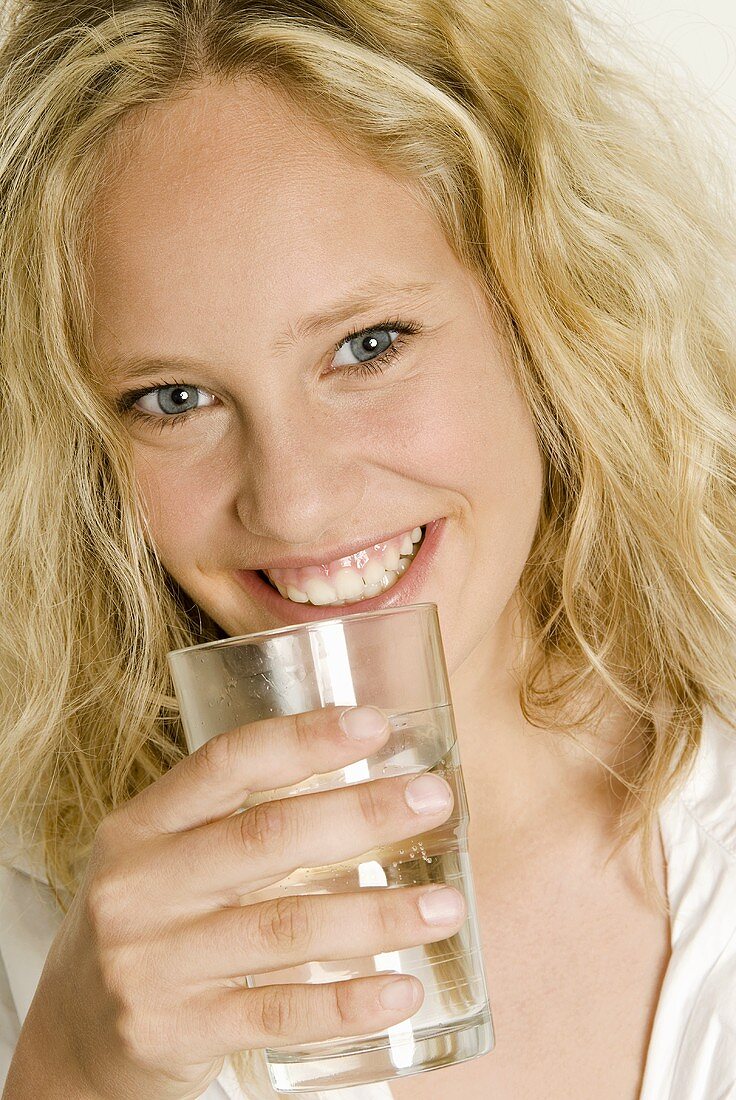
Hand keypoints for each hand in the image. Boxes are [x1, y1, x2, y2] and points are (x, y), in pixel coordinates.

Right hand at [5, 705, 460, 1099]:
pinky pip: (278, 1013)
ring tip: (446, 907)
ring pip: (285, 927)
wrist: (77, 1035)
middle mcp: (141, 887)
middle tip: (433, 800)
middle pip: (266, 837)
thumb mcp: (164, 858)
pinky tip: (402, 989)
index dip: (303, 739)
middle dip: (361, 813)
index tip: (375, 725)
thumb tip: (367, 787)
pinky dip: (348, 1003)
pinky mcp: (175, 1031)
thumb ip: (237, 823)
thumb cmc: (149, 923)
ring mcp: (155, 963)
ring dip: (377, 914)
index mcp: (141, 827)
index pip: (226, 764)